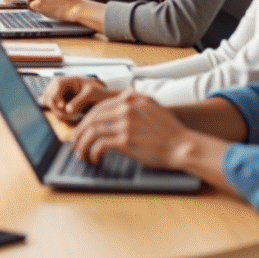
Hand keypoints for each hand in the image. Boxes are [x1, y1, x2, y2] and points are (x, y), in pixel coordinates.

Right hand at [43, 76, 117, 122]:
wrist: (103, 100)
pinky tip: (69, 119)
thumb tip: (67, 109)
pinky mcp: (59, 106)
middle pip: (47, 97)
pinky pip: (53, 112)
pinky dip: (60, 116)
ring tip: (71, 119)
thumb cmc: (99, 92)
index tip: (62, 106)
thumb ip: (79, 100)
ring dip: (58, 114)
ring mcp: (57, 97)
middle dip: (56, 108)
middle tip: (68, 116)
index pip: (54, 86)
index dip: (55, 97)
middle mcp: (58, 88)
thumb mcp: (91, 94)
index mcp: (67, 80)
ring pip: (48, 106)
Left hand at [71, 92, 188, 167]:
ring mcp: (126, 124)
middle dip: (80, 133)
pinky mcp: (126, 141)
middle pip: (91, 118)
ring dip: (82, 145)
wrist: (183, 145)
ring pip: (92, 132)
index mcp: (131, 99)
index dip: (86, 121)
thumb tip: (115, 110)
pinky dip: (93, 152)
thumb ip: (134, 104)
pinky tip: (95, 158)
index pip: (99, 107)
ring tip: (82, 154)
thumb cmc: (170, 131)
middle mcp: (126, 108)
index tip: (82, 131)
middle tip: (76, 144)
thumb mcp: (153, 107)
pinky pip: (100, 145)